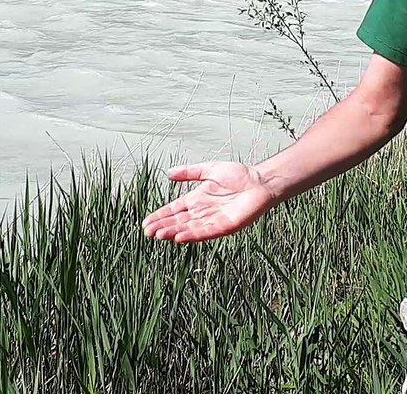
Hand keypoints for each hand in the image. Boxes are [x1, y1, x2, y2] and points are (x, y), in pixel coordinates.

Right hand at [142, 162, 276, 243]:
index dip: (161, 216)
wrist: (260, 181)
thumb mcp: (209, 169)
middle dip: (163, 226)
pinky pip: (205, 232)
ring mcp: (213, 220)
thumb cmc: (239, 175)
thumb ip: (190, 172)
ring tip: (159, 235)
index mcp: (198, 199)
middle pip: (179, 221)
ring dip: (174, 232)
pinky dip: (192, 235)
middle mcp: (203, 212)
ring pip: (189, 228)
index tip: (146, 223)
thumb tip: (169, 173)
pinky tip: (179, 237)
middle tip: (148, 232)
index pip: (175, 209)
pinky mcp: (225, 226)